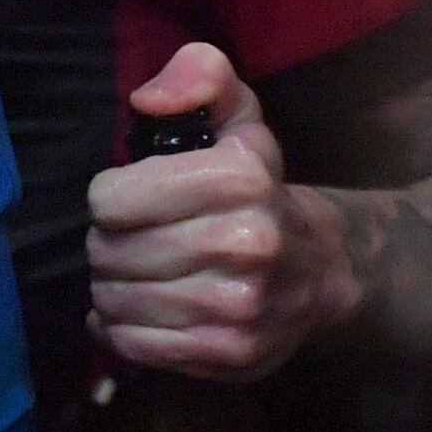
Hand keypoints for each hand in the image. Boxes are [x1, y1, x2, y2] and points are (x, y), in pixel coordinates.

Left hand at [87, 45, 333, 380]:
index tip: (134, 199)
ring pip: (115, 301)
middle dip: (108, 244)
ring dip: (112, 288)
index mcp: (238, 179)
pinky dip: (121, 330)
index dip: (111, 198)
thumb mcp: (238, 118)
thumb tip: (149, 99)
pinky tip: (142, 310)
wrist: (323, 269)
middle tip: (133, 241)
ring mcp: (237, 306)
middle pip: (108, 253)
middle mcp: (244, 244)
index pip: (110, 199)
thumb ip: (199, 77)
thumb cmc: (259, 188)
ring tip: (138, 274)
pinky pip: (132, 344)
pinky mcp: (229, 353)